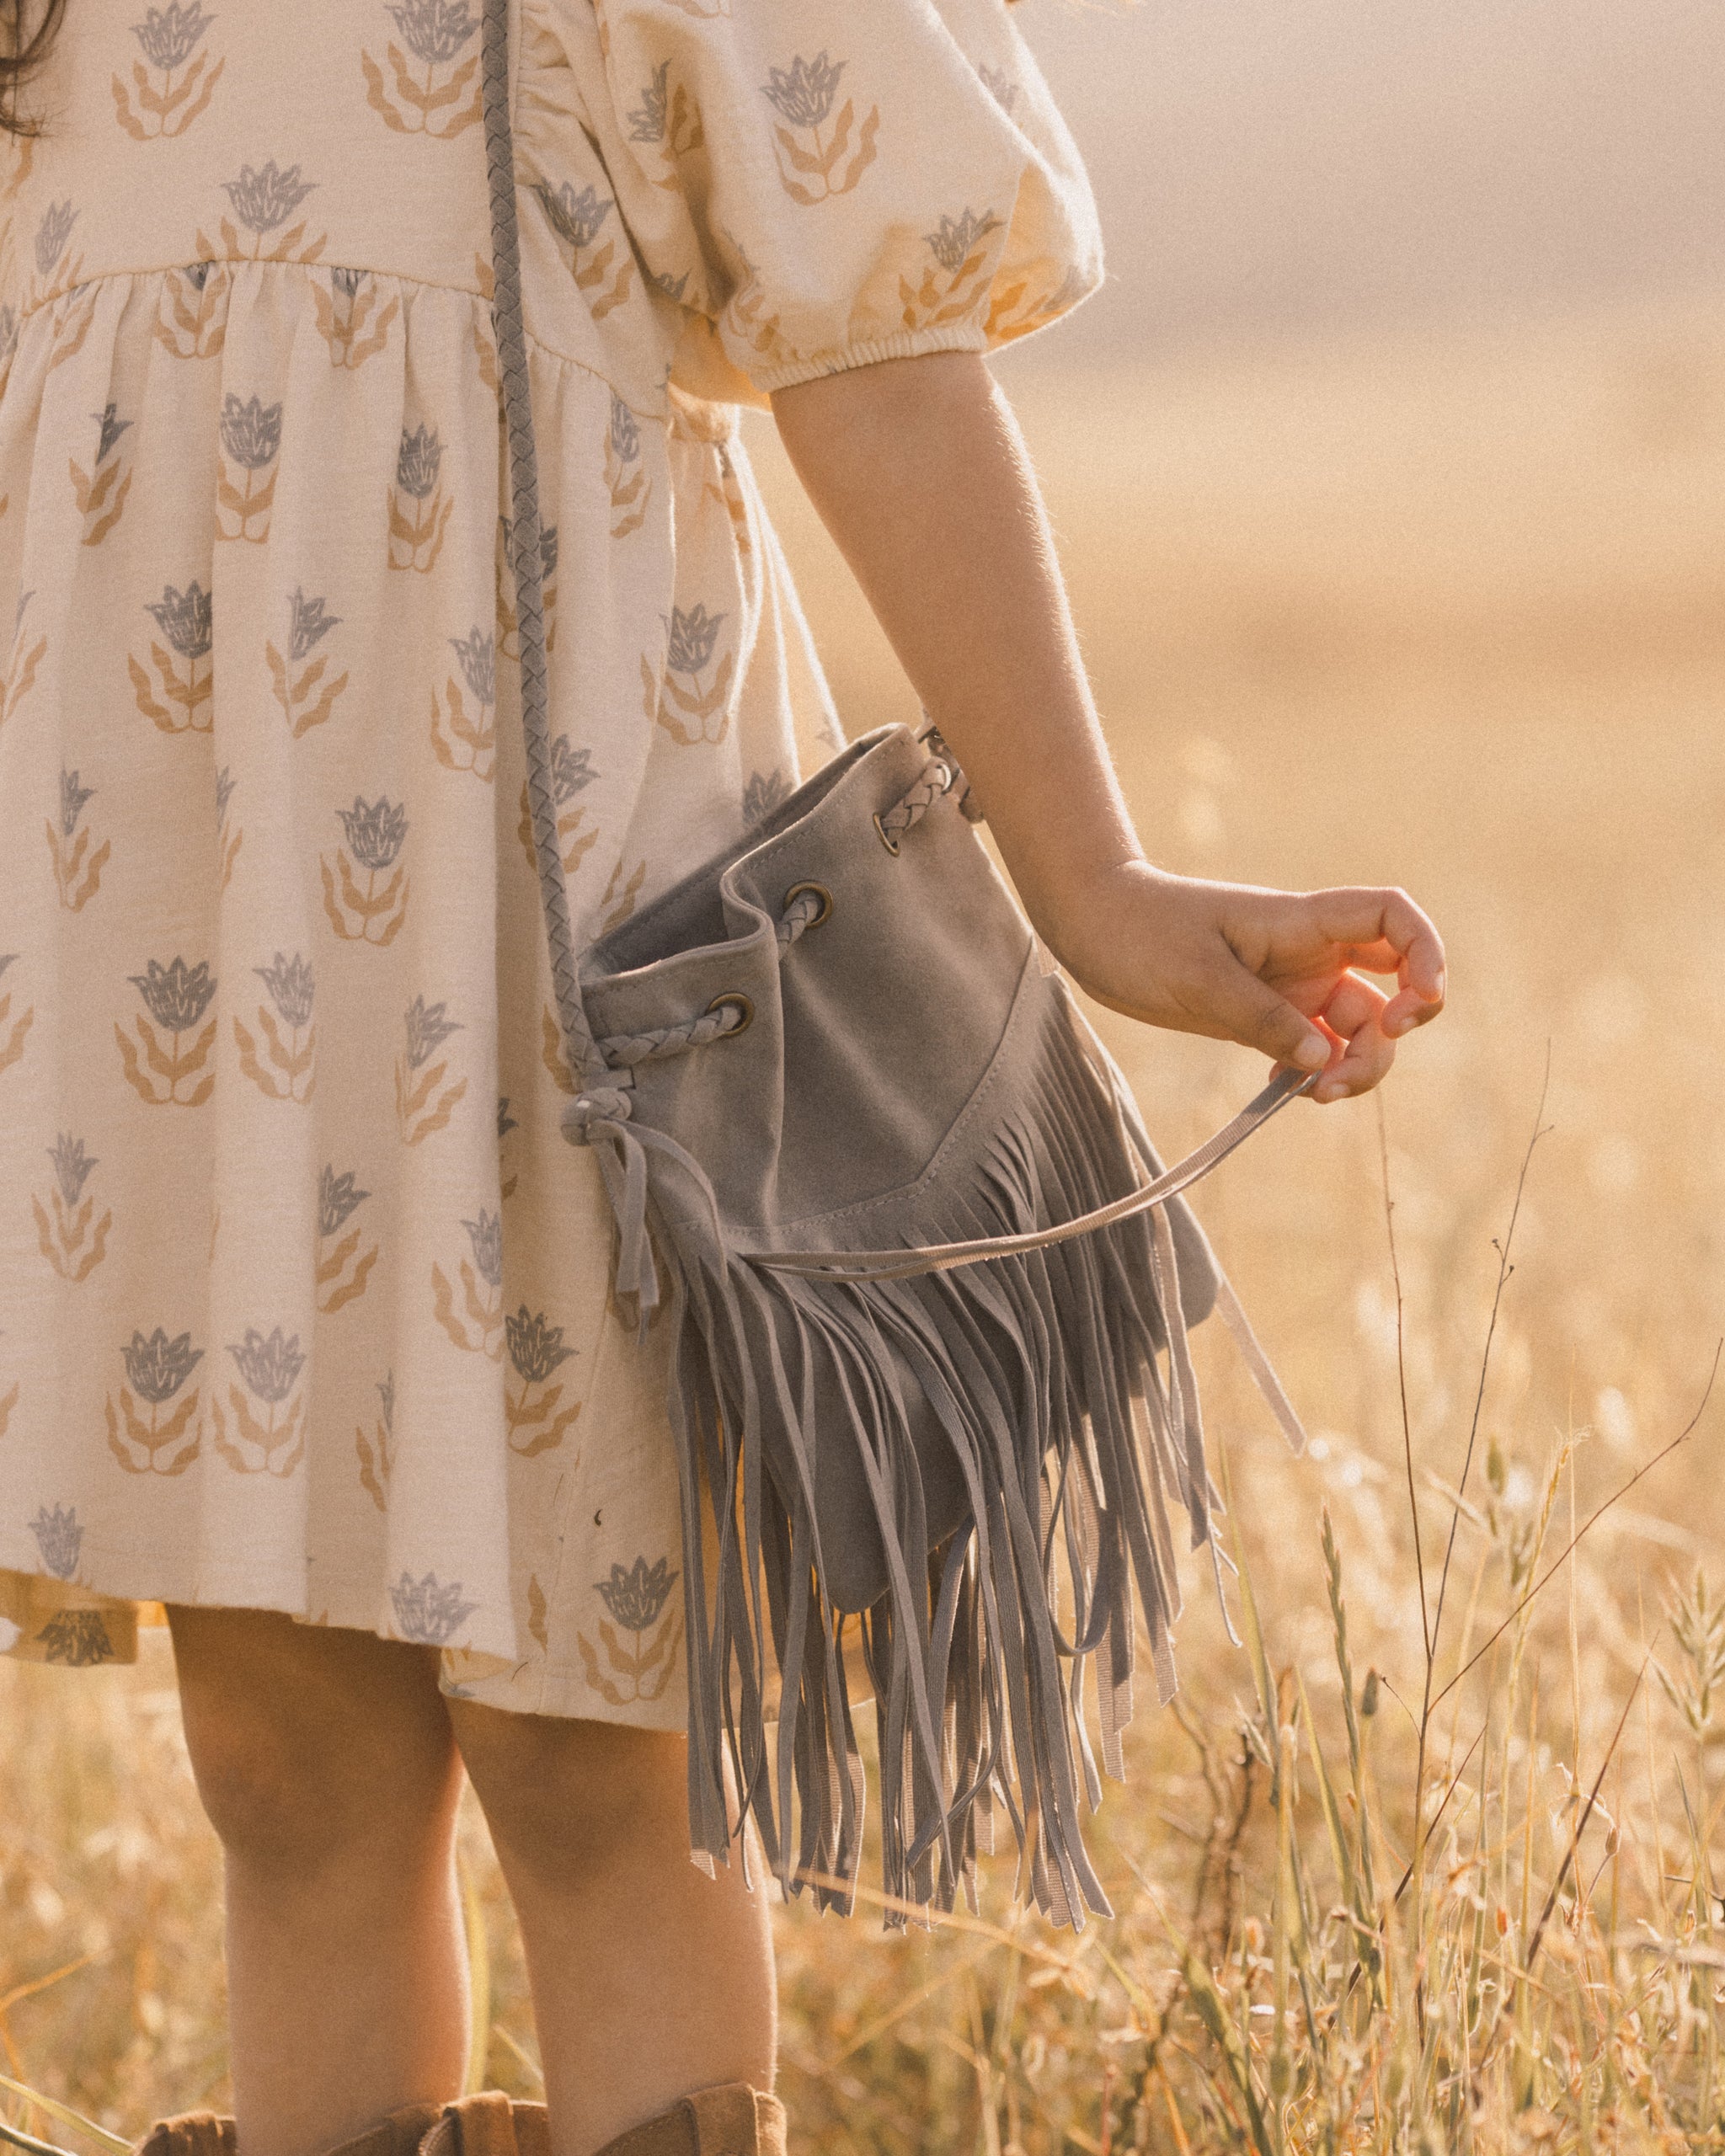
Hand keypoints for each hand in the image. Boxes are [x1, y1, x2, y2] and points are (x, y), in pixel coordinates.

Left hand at [1046, 863, 1445, 1102]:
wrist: (1093, 926)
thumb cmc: (1141, 933)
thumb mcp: (1198, 977)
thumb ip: (1262, 1018)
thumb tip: (1322, 1060)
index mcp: (1302, 924)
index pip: (1393, 919)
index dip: (1426, 954)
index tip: (1418, 1005)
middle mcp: (1309, 952)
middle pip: (1391, 985)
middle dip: (1392, 1033)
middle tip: (1347, 1073)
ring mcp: (1291, 984)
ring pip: (1355, 1026)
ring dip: (1352, 1064)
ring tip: (1312, 1093)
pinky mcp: (1266, 1014)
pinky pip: (1314, 1046)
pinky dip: (1316, 1071)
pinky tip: (1287, 1089)